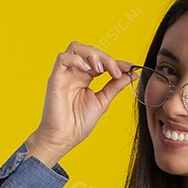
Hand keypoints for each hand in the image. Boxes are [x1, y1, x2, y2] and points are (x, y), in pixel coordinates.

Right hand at [27, 41, 136, 162]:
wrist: (63, 138)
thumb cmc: (78, 124)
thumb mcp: (102, 102)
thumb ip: (115, 86)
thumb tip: (132, 74)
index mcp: (85, 78)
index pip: (101, 61)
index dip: (116, 62)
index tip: (130, 68)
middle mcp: (75, 73)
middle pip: (90, 51)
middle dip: (106, 58)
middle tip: (116, 71)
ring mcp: (65, 74)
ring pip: (76, 48)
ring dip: (92, 54)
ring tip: (101, 69)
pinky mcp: (55, 78)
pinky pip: (63, 58)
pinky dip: (77, 59)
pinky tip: (88, 70)